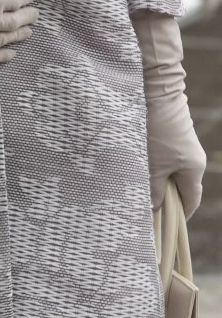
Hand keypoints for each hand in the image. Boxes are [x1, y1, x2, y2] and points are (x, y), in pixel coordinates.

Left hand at [132, 9, 206, 216]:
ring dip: (145, 182)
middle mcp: (189, 157)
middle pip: (174, 189)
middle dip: (156, 201)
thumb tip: (149, 211)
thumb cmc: (154, 128)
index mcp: (193, 168)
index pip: (189, 202)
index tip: (158, 230)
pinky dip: (142, 167)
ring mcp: (177, 145)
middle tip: (135, 212)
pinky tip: (123, 169)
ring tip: (124, 192)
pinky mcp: (163, 135)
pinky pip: (154, 158)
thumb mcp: (151, 164)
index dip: (175, 218)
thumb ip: (150, 190)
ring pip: (161, 173)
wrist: (153, 87)